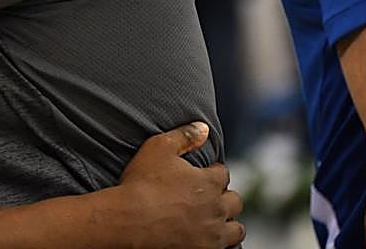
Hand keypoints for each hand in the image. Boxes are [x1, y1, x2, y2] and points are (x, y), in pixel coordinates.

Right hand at [113, 123, 244, 248]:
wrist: (130, 220)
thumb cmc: (141, 183)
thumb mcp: (158, 148)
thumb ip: (184, 136)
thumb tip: (204, 128)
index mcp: (209, 182)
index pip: (223, 173)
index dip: (213, 172)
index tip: (203, 174)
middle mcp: (216, 208)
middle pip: (235, 201)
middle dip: (225, 197)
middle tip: (210, 197)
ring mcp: (212, 233)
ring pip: (236, 229)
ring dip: (229, 223)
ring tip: (216, 220)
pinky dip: (219, 242)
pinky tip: (209, 238)